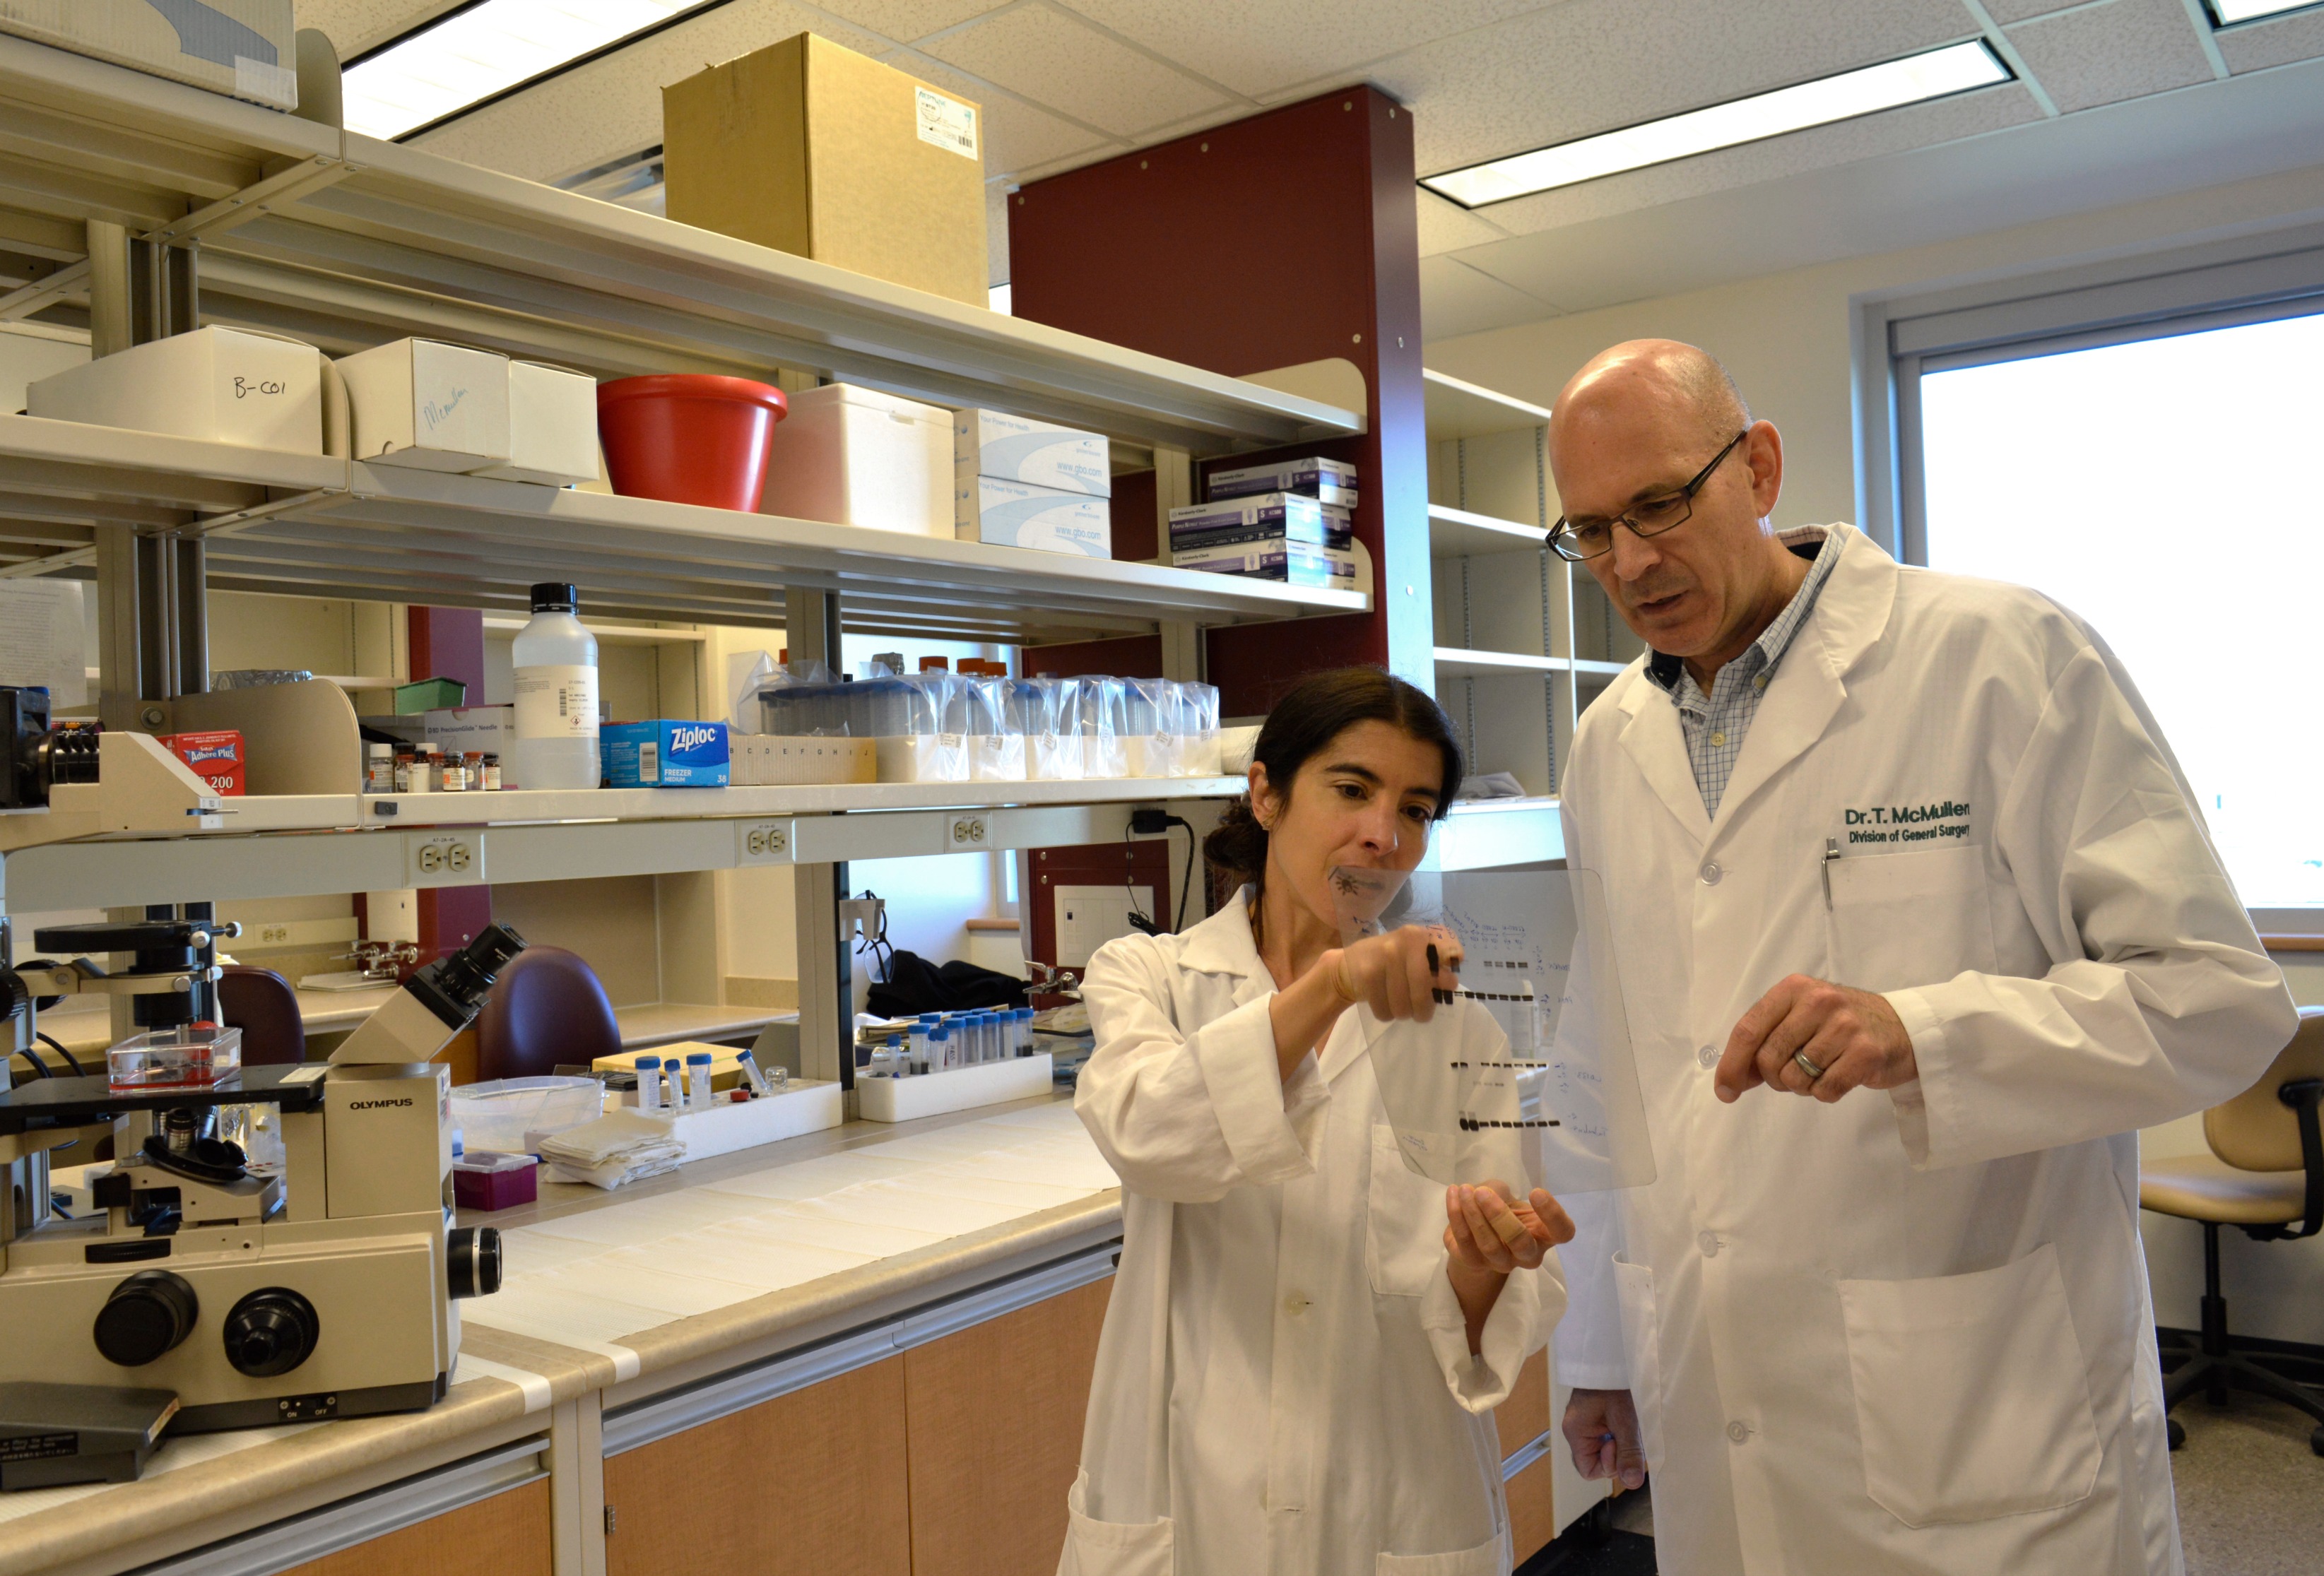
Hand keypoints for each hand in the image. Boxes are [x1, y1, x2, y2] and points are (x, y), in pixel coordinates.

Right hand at [1267, 924, 1460, 1083]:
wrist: (1348, 964)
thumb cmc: (1390, 964)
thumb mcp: (1414, 960)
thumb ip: (1435, 970)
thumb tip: (1451, 983)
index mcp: (1419, 936)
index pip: (1448, 952)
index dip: (1448, 975)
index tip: (1446, 986)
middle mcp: (1403, 942)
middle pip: (1423, 989)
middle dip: (1423, 1009)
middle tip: (1420, 1015)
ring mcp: (1384, 957)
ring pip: (1403, 1004)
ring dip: (1403, 1014)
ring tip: (1399, 1007)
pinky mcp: (1367, 975)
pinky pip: (1385, 1010)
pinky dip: (1386, 1014)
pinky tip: (1383, 1004)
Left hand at [1443, 1180, 1573, 1274]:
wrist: (1473, 1233)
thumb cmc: (1499, 1209)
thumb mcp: (1504, 1193)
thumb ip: (1498, 1191)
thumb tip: (1484, 1194)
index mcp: (1544, 1234)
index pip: (1562, 1232)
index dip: (1553, 1215)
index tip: (1536, 1192)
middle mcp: (1527, 1254)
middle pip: (1522, 1244)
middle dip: (1500, 1216)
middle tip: (1483, 1192)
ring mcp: (1501, 1263)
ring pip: (1490, 1246)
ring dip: (1474, 1214)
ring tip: (1465, 1189)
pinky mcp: (1474, 1263)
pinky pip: (1464, 1241)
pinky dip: (1456, 1215)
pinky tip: (1453, 1193)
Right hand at [1563, 1388, 1645, 1490]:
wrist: (1611, 1354)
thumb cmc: (1614, 1383)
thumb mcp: (1625, 1420)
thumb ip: (1629, 1452)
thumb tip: (1632, 1483)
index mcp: (1575, 1432)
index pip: (1588, 1471)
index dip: (1608, 1466)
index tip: (1618, 1444)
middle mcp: (1576, 1430)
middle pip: (1595, 1461)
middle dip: (1616, 1454)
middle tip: (1627, 1435)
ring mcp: (1584, 1423)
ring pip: (1603, 1449)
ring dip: (1620, 1443)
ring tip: (1628, 1426)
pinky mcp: (1594, 1417)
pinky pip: (1606, 1436)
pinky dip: (1619, 1434)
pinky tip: (1626, 1421)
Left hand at [1715, 973, 1916, 1103]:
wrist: (1901, 1027)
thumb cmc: (1839, 1026)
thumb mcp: (1798, 1020)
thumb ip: (1762, 1044)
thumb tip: (1729, 1082)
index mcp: (1793, 988)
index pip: (1748, 1029)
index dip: (1731, 1065)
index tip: (1724, 1091)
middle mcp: (1819, 1001)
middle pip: (1769, 1059)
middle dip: (1775, 1079)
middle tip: (1795, 1073)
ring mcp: (1845, 1025)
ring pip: (1795, 1078)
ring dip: (1802, 1086)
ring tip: (1821, 1070)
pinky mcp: (1866, 1052)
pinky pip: (1825, 1090)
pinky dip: (1825, 1093)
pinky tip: (1838, 1076)